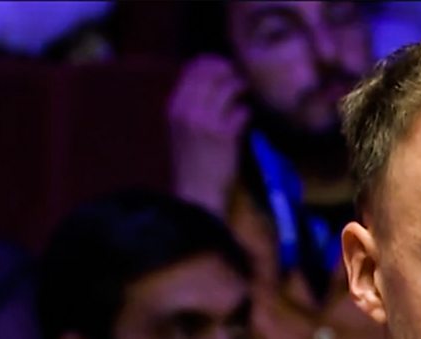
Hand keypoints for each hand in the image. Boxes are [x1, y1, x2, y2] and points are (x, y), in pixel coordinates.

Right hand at [167, 56, 249, 215]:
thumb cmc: (191, 162)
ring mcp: (206, 122)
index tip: (224, 67)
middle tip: (239, 77)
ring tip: (245, 92)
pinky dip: (246, 112)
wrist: (196, 193)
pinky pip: (241, 112)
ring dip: (240, 88)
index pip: (192, 70)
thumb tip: (211, 81)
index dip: (211, 63)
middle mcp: (188, 110)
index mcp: (174, 107)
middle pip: (212, 74)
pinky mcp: (225, 136)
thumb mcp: (181, 129)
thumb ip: (191, 105)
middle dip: (229, 71)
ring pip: (228, 89)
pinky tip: (245, 117)